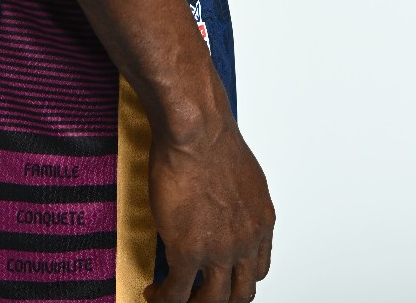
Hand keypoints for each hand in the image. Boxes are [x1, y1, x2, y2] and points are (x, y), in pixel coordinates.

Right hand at [143, 108, 275, 302]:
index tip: (225, 280)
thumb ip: (237, 201)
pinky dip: (164, 298)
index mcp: (261, 221)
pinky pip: (177, 292)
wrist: (196, 130)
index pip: (258, 268)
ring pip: (211, 301)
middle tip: (201, 298)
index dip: (239, 279)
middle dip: (220, 300)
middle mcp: (246, 241)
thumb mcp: (241, 174)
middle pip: (240, 293)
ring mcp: (219, 251)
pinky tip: (155, 293)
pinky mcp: (188, 252)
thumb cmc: (211, 136)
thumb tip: (222, 206)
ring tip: (176, 300)